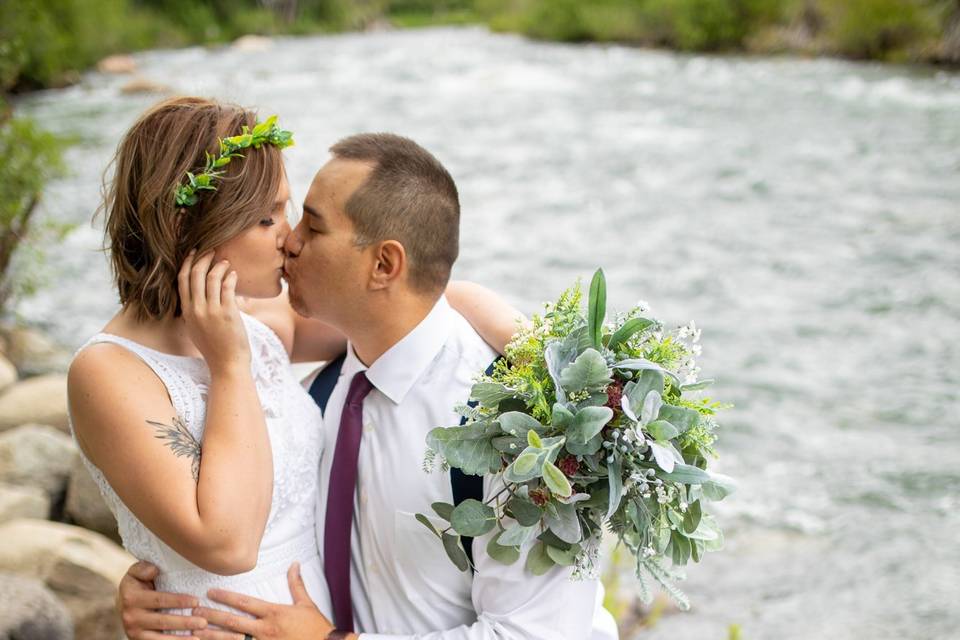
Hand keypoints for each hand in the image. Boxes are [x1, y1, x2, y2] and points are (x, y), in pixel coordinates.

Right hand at [117, 560, 207, 638]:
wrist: (122, 602)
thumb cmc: (137, 583)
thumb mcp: (136, 572)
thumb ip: (143, 568)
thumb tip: (154, 570)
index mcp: (131, 598)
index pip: (159, 600)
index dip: (179, 601)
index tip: (197, 601)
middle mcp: (131, 617)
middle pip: (162, 621)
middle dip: (184, 622)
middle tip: (204, 622)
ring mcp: (133, 631)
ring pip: (160, 638)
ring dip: (180, 639)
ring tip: (199, 637)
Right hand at [179, 249, 250, 372]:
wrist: (227, 364)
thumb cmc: (215, 347)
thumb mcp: (198, 328)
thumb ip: (197, 311)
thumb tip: (203, 295)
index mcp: (187, 312)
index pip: (182, 281)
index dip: (187, 263)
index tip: (194, 253)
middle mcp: (196, 310)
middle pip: (195, 275)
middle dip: (203, 258)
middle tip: (211, 249)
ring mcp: (211, 311)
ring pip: (212, 278)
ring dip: (219, 266)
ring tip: (225, 262)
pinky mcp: (227, 313)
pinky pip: (227, 287)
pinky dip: (230, 277)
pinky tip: (234, 274)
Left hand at [194, 563, 352, 639]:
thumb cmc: (316, 628)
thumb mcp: (306, 604)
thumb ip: (296, 584)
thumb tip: (295, 564)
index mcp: (274, 613)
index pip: (244, 603)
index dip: (226, 597)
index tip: (210, 592)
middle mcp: (265, 629)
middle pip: (232, 622)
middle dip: (211, 616)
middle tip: (194, 613)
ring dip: (211, 637)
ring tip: (194, 632)